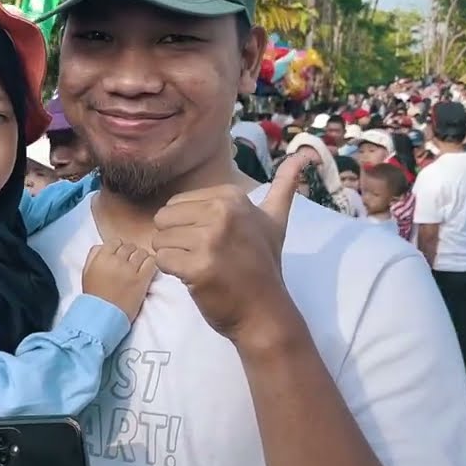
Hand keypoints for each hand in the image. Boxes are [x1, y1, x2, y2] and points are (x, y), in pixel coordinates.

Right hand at [82, 239, 156, 321]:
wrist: (103, 316)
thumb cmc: (94, 295)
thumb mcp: (86, 272)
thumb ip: (93, 254)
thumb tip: (103, 245)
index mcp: (101, 258)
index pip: (116, 241)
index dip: (119, 248)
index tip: (120, 256)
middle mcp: (116, 261)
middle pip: (130, 246)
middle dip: (130, 253)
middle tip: (129, 263)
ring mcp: (130, 270)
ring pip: (142, 252)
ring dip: (141, 258)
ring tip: (138, 267)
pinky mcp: (141, 280)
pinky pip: (151, 262)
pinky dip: (150, 264)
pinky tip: (146, 271)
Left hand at [152, 153, 312, 343]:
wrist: (265, 311)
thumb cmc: (264, 265)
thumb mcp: (276, 219)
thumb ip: (285, 186)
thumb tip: (306, 153)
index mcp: (232, 197)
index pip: (178, 203)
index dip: (188, 226)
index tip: (218, 242)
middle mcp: (222, 213)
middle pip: (164, 219)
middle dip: (176, 240)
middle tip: (205, 256)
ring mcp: (210, 239)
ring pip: (160, 239)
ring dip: (174, 257)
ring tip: (200, 266)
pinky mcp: (198, 266)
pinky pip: (162, 260)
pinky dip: (172, 272)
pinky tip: (195, 278)